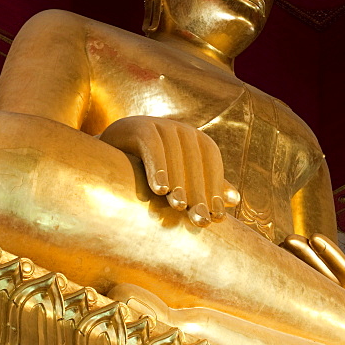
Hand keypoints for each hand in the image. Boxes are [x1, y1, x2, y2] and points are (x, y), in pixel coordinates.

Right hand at [100, 116, 239, 226]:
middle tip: (200, 220)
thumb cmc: (149, 169)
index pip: (211, 164)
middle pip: (195, 163)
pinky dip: (157, 168)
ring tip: (180, 206)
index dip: (216, 190)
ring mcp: (161, 124)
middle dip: (199, 193)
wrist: (108, 152)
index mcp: (196, 140)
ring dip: (179, 182)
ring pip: (176, 155)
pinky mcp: (140, 126)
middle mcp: (182, 130)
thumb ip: (205, 186)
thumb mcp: (179, 178)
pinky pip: (152, 147)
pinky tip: (159, 189)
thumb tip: (235, 200)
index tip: (217, 217)